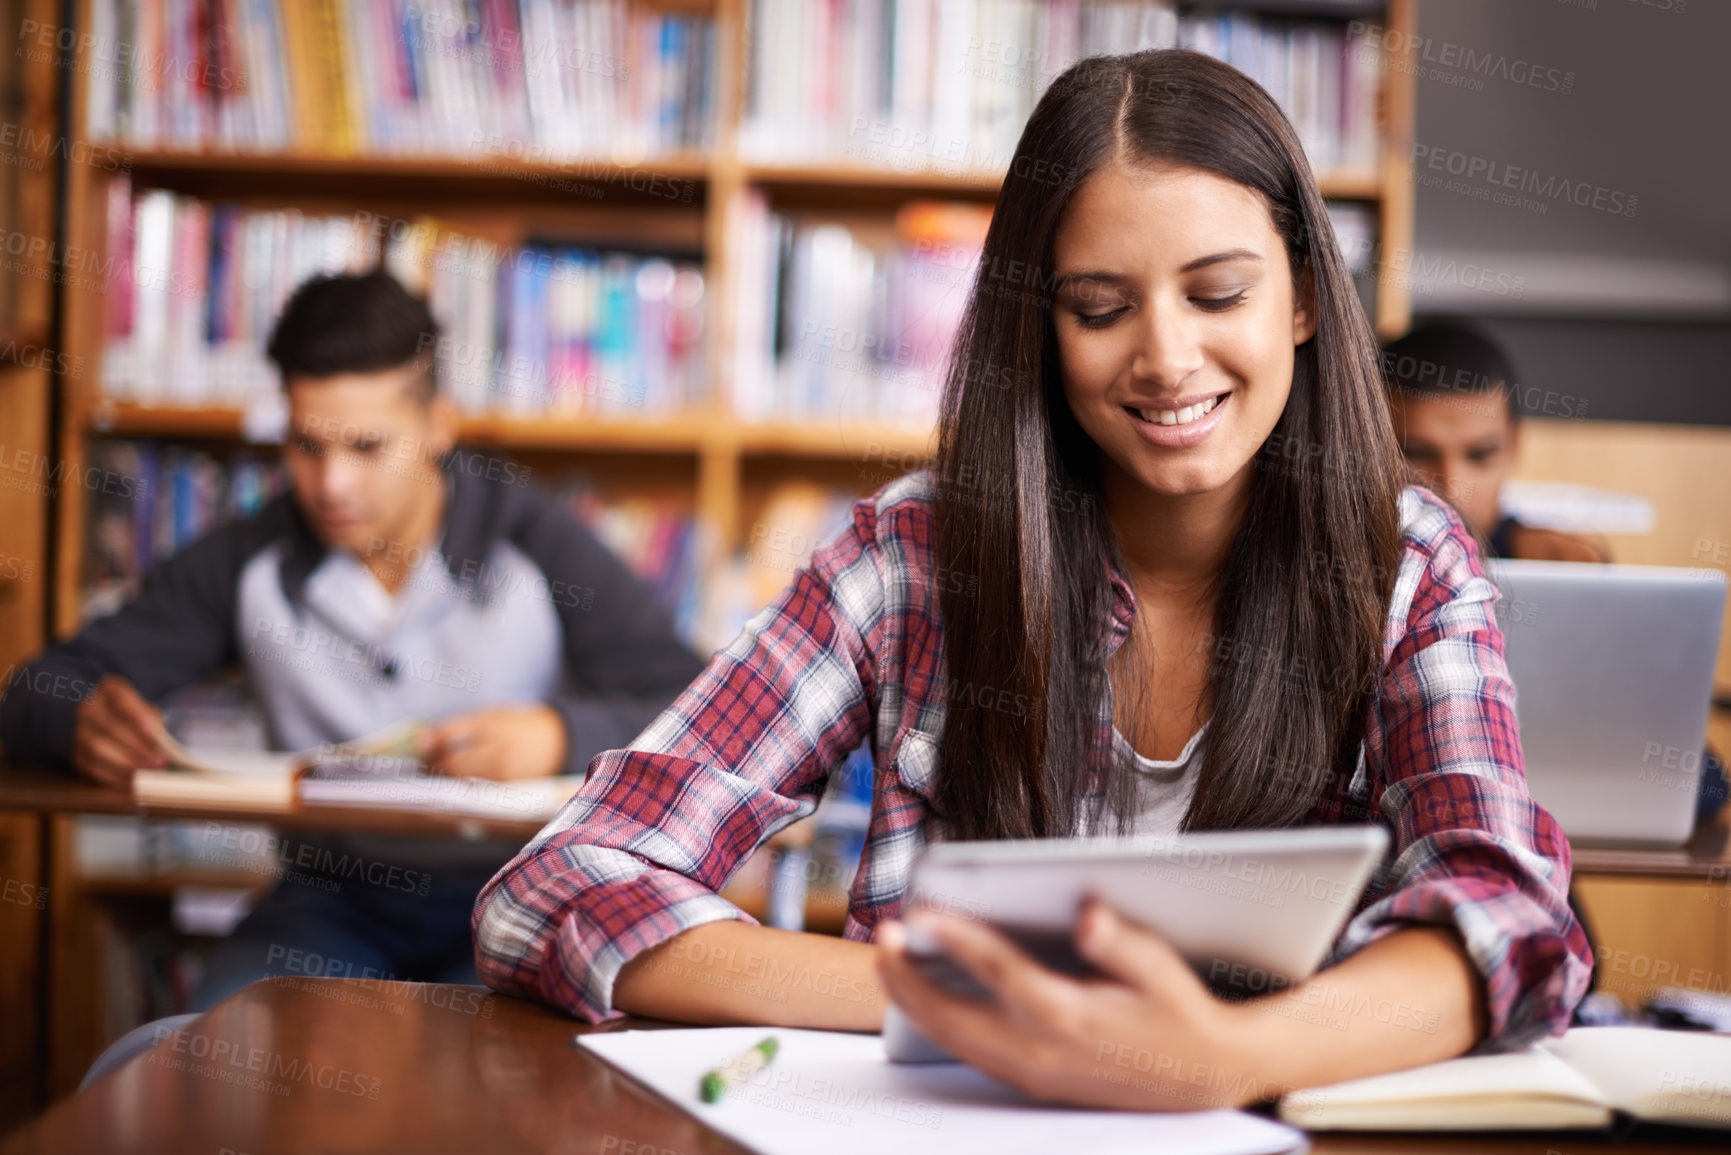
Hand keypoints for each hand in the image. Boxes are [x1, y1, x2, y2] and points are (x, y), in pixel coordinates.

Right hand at [72, 675, 168, 785]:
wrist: (113, 725)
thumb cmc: (138, 717)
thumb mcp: (148, 711)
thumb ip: (154, 721)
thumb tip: (161, 744)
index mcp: (109, 689)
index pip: (121, 700)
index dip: (136, 715)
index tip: (153, 732)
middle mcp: (88, 708)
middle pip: (110, 727)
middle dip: (137, 747)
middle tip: (160, 760)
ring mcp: (78, 731)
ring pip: (98, 749)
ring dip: (127, 763)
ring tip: (150, 772)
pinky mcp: (78, 755)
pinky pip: (93, 768)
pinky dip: (116, 776)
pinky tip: (135, 781)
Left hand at [419, 704, 567, 780]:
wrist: (555, 739)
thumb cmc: (515, 726)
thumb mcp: (491, 716)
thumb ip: (459, 726)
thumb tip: (423, 740)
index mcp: (493, 724)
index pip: (451, 734)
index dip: (432, 741)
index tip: (420, 744)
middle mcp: (501, 747)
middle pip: (455, 763)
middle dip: (435, 765)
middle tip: (426, 764)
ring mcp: (508, 770)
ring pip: (465, 782)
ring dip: (448, 779)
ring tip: (442, 773)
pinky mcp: (512, 788)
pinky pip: (479, 793)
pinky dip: (465, 789)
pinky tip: (461, 783)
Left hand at [876, 899, 1269, 1110]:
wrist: (1204, 1076)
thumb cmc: (1181, 1012)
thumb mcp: (1160, 967)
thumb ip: (1118, 940)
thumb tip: (1086, 913)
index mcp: (1071, 1017)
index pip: (1000, 972)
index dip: (958, 937)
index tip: (922, 909)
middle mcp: (1043, 1052)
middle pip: (954, 1018)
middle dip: (909, 978)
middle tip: (882, 935)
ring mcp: (1033, 1074)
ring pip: (954, 1041)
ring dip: (913, 1002)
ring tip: (887, 961)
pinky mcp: (1032, 1081)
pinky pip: (969, 1054)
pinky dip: (937, 1024)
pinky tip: (921, 997)